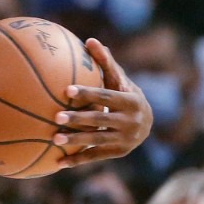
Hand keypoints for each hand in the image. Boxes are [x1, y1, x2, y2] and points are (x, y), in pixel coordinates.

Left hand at [51, 38, 152, 167]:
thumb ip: (106, 63)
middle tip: (56, 117)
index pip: (106, 95)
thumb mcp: (120, 79)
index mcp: (131, 101)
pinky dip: (77, 160)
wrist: (148, 122)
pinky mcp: (118, 152)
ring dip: (76, 141)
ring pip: (97, 140)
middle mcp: (131, 121)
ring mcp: (125, 139)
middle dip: (79, 119)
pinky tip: (57, 163)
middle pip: (101, 119)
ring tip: (54, 139)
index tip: (67, 90)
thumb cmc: (125, 94)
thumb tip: (90, 40)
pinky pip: (95, 156)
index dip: (88, 93)